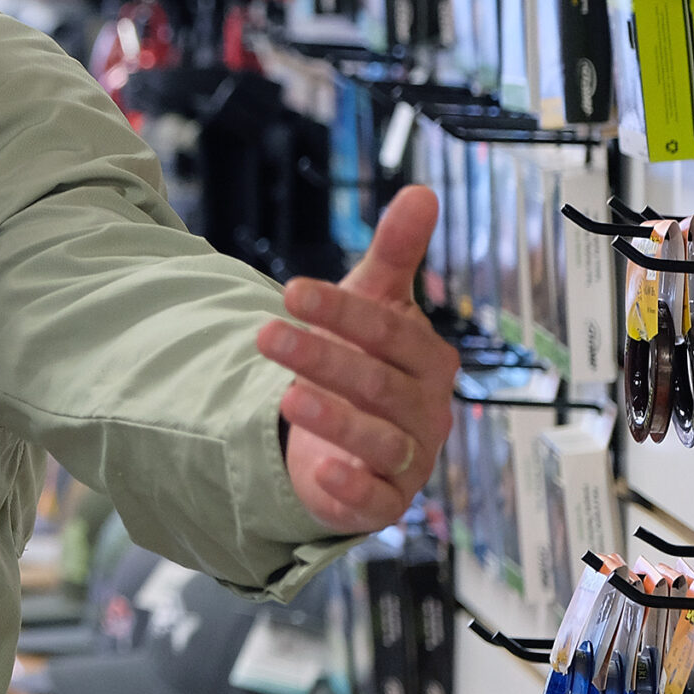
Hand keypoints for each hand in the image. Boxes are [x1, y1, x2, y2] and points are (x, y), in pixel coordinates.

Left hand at [255, 185, 455, 536]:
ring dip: (333, 419)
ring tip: (285, 398)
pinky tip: (319, 471)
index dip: (342, 311)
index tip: (291, 289)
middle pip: (378, 384)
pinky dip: (351, 488)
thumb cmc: (369, 358)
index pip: (389, 331)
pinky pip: (377, 501)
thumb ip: (398, 252)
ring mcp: (410, 459)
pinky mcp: (386, 501)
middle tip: (266, 334)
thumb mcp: (376, 302)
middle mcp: (426, 410)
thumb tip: (422, 191)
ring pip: (378, 440)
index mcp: (428, 359)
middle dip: (322, 358)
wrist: (354, 432)